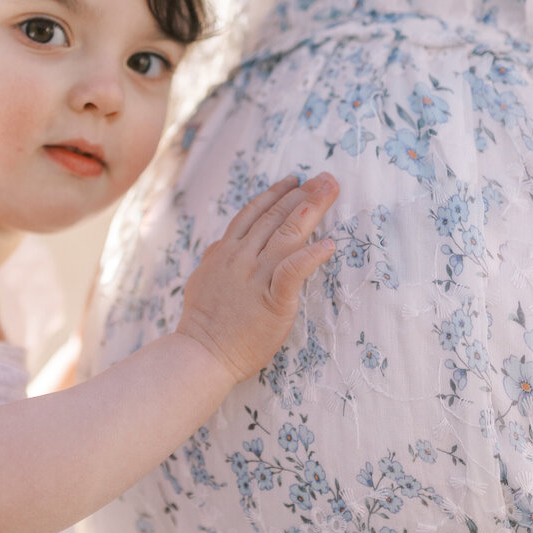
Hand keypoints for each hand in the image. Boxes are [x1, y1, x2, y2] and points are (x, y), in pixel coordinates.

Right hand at [177, 175, 337, 384]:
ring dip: (311, 209)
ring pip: (287, 234)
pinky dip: (311, 256)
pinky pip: (293, 272)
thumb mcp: (203, 278)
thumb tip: (222, 244)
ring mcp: (256, 277)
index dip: (276, 193)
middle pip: (275, 217)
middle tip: (325, 177)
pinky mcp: (272, 300)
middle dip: (303, 193)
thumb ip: (216, 258)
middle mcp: (241, 257)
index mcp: (225, 251)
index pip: (253, 213)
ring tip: (330, 191)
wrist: (202, 354)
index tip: (295, 180)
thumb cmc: (203, 323)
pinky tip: (329, 244)